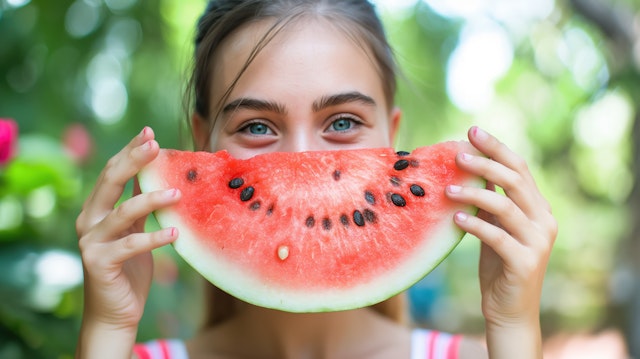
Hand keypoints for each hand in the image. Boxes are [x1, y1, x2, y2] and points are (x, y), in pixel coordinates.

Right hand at [76, 127, 179, 338]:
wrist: (114, 312)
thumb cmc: (128, 270)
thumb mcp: (134, 231)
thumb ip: (138, 207)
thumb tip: (159, 178)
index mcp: (97, 209)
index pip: (113, 172)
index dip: (130, 152)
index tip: (150, 133)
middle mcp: (89, 220)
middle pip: (110, 182)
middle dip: (133, 160)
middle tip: (156, 145)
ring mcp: (91, 242)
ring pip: (122, 212)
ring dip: (151, 199)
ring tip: (178, 193)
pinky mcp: (99, 262)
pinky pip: (130, 245)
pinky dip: (154, 238)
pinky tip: (175, 233)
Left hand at [445, 126, 556, 356]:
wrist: (510, 310)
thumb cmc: (498, 265)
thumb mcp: (495, 227)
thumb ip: (489, 201)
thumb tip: (467, 167)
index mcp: (538, 208)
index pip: (519, 168)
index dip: (496, 148)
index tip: (472, 131)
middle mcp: (544, 220)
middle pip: (515, 180)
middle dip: (486, 161)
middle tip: (457, 153)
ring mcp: (538, 242)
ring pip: (505, 205)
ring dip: (474, 192)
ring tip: (447, 189)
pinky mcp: (525, 262)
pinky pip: (497, 237)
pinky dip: (475, 225)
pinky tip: (455, 218)